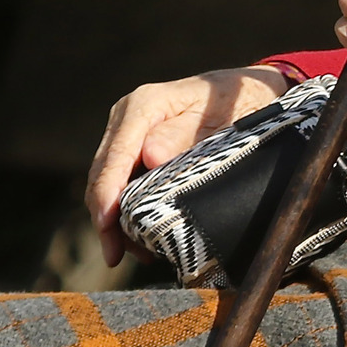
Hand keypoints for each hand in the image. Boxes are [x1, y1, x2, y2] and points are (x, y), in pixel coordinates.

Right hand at [83, 65, 290, 262]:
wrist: (244, 91)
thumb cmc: (237, 101)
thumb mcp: (222, 116)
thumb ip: (185, 135)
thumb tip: (150, 157)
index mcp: (144, 105)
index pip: (115, 156)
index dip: (107, 194)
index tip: (107, 226)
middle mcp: (127, 118)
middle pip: (102, 173)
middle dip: (106, 218)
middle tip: (118, 256)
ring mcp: (127, 134)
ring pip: (108, 183)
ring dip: (117, 220)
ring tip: (139, 254)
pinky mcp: (134, 150)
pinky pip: (122, 184)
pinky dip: (128, 212)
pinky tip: (144, 239)